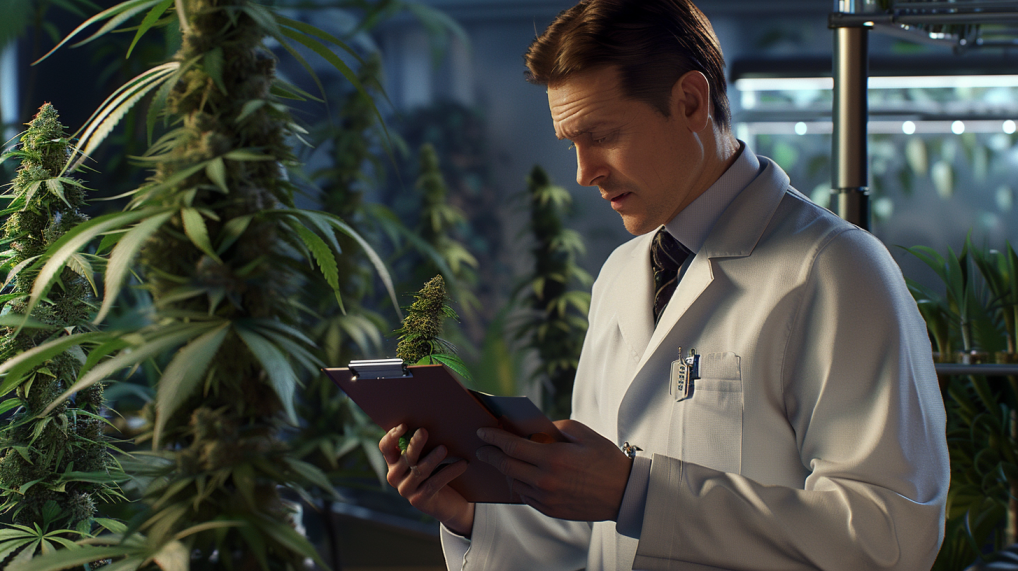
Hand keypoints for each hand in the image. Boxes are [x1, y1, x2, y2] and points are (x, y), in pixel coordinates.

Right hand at [379, 424, 474, 535]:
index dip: (392, 436)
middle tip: (424, 431)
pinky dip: (449, 472)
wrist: (448, 503)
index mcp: (393, 462)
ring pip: (419, 471)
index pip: (385, 447)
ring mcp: (406, 490)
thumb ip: (424, 444)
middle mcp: (395, 477)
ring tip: (443, 449)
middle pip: (404, 457)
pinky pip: (434, 483)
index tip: (405, 425)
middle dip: (414, 444)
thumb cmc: (437, 472)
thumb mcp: (427, 456)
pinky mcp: (419, 501)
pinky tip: (462, 464)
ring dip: (432, 458)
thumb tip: (434, 422)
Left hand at [475, 419, 632, 521]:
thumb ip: (556, 426)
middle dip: (490, 455)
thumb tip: (534, 427)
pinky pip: (525, 495)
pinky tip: (521, 475)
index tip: (482, 431)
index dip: (493, 437)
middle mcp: (546, 480)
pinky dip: (520, 484)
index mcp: (553, 458)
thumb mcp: (584, 434)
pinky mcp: (549, 509)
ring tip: (502, 460)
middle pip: (506, 466)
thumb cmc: (605, 460)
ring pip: (514, 482)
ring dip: (505, 470)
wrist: (623, 494)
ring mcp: (546, 498)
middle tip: (482, 448)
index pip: (512, 445)